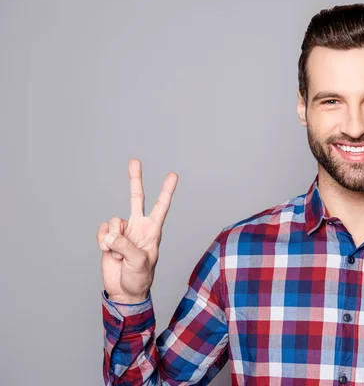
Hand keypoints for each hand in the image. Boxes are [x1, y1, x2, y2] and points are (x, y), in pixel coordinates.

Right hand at [97, 158, 177, 303]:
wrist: (124, 291)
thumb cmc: (139, 278)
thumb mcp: (139, 263)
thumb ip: (126, 246)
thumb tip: (110, 235)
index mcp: (153, 230)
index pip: (161, 206)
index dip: (166, 191)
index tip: (173, 174)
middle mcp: (138, 226)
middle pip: (136, 198)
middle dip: (135, 179)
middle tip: (135, 160)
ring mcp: (123, 231)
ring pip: (113, 221)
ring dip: (112, 238)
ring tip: (118, 253)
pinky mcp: (108, 237)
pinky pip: (102, 230)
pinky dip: (102, 241)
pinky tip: (107, 252)